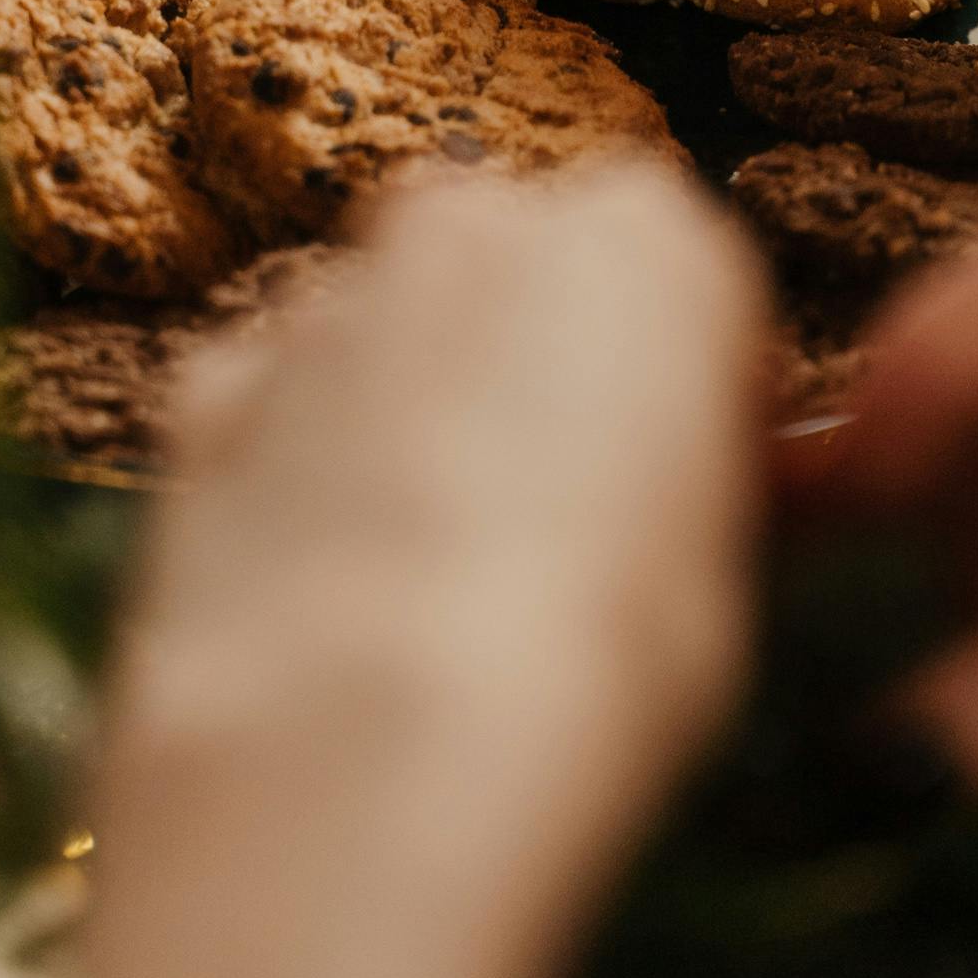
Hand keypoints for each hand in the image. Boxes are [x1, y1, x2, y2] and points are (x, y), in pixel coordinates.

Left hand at [112, 158, 764, 973]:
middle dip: (538, 361)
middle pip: (524, 268)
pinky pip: (274, 404)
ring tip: (428, 589)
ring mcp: (329, 298)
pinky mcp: (213, 387)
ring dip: (410, 410)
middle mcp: (477, 227)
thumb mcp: (726, 572)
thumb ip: (712, 476)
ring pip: (389, 329)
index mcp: (640, 240)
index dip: (691, 386)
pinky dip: (295, 469)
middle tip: (562, 524)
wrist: (358, 751)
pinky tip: (321, 597)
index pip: (689, 274)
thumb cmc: (594, 659)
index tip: (694, 484)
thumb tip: (764, 474)